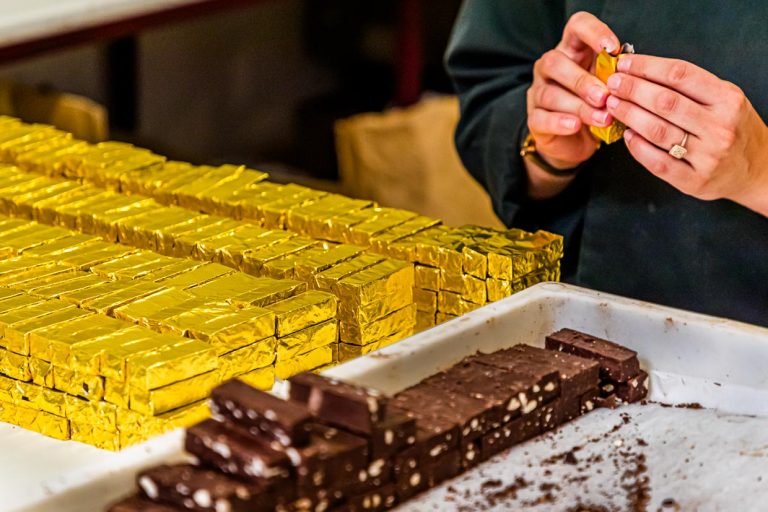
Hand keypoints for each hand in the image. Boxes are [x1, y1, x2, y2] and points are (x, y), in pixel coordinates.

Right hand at [525, 11, 618, 197]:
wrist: (575, 141)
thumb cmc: (595, 105)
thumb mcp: (608, 86)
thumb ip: (614, 77)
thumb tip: (629, 78)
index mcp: (571, 50)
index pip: (577, 27)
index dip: (593, 33)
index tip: (613, 49)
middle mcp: (549, 67)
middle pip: (556, 62)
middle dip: (582, 80)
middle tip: (605, 97)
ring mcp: (538, 92)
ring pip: (550, 94)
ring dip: (579, 106)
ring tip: (602, 118)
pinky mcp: (533, 119)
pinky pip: (541, 118)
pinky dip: (559, 122)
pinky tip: (575, 126)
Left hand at [605, 54, 767, 215]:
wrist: (756, 169)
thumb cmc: (732, 127)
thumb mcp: (723, 99)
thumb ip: (689, 87)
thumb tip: (640, 70)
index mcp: (728, 99)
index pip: (680, 75)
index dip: (647, 67)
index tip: (624, 64)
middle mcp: (720, 127)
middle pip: (665, 102)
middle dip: (632, 90)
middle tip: (612, 84)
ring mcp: (708, 156)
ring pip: (658, 131)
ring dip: (629, 115)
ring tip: (612, 105)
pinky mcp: (694, 181)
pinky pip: (658, 162)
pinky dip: (637, 147)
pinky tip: (627, 134)